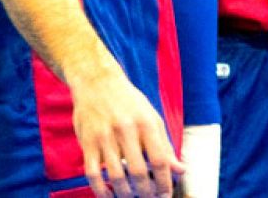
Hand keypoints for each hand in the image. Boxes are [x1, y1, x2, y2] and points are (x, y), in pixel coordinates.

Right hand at [71, 66, 183, 196]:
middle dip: (146, 192)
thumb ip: (165, 146)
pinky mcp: (87, 142)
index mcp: (145, 123)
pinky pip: (93, 174)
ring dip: (126, 194)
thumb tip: (181, 171)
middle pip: (138, 172)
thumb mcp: (152, 118)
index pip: (159, 161)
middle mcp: (125, 130)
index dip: (164, 183)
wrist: (95, 81)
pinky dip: (100, 190)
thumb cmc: (128, 102)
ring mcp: (104, 137)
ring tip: (131, 197)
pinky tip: (108, 196)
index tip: (165, 195)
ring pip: (116, 176)